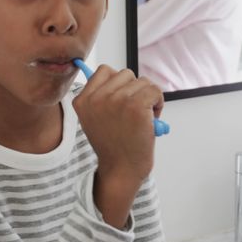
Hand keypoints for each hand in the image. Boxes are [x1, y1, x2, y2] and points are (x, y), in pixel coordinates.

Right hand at [72, 65, 162, 226]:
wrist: (121, 170)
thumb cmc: (113, 145)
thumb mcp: (94, 119)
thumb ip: (101, 97)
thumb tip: (119, 76)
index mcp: (82, 100)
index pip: (104, 71)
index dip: (119, 84)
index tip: (121, 103)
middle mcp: (97, 98)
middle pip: (126, 74)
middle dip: (135, 90)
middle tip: (135, 113)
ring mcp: (116, 101)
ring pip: (142, 81)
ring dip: (148, 96)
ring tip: (143, 117)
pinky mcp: (136, 106)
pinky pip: (155, 90)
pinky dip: (159, 103)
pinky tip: (152, 119)